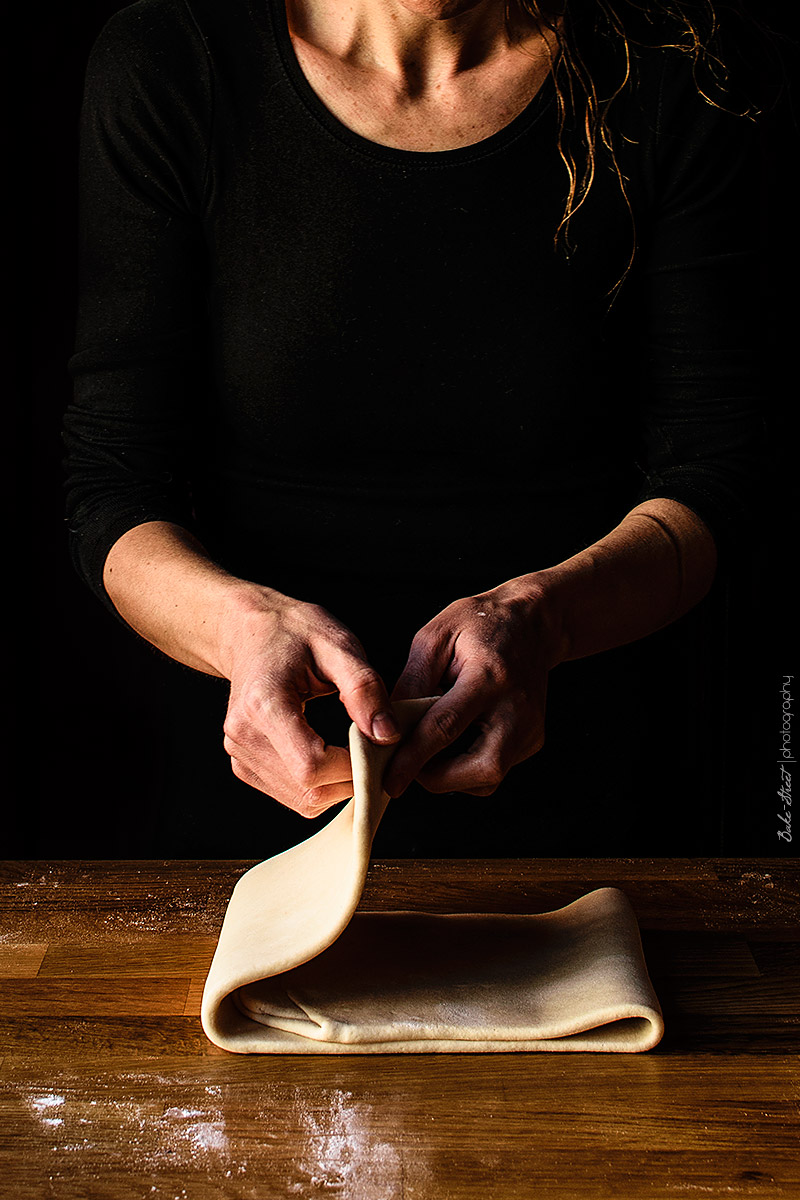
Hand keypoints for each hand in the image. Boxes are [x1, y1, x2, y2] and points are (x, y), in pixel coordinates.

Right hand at [220, 588, 398, 815]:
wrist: (249, 632)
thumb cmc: (294, 632)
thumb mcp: (338, 645)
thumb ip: (364, 689)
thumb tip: (388, 736)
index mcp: (262, 705)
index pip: (312, 766)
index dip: (354, 767)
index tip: (379, 745)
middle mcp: (243, 736)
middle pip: (309, 791)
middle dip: (352, 779)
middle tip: (375, 748)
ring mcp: (240, 755)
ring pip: (303, 801)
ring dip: (339, 785)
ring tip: (355, 749)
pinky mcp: (244, 765)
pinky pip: (293, 796)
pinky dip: (321, 785)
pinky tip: (332, 755)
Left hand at [383, 577, 562, 797]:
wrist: (532, 623)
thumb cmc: (481, 624)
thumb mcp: (435, 637)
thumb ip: (412, 682)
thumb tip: (389, 725)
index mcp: (489, 677)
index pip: (446, 729)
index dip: (413, 759)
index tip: (390, 780)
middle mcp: (516, 707)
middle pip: (481, 768)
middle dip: (437, 779)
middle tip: (408, 768)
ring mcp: (530, 727)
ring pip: (489, 778)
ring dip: (452, 777)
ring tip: (428, 753)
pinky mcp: (534, 739)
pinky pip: (496, 769)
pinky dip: (468, 768)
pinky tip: (454, 745)